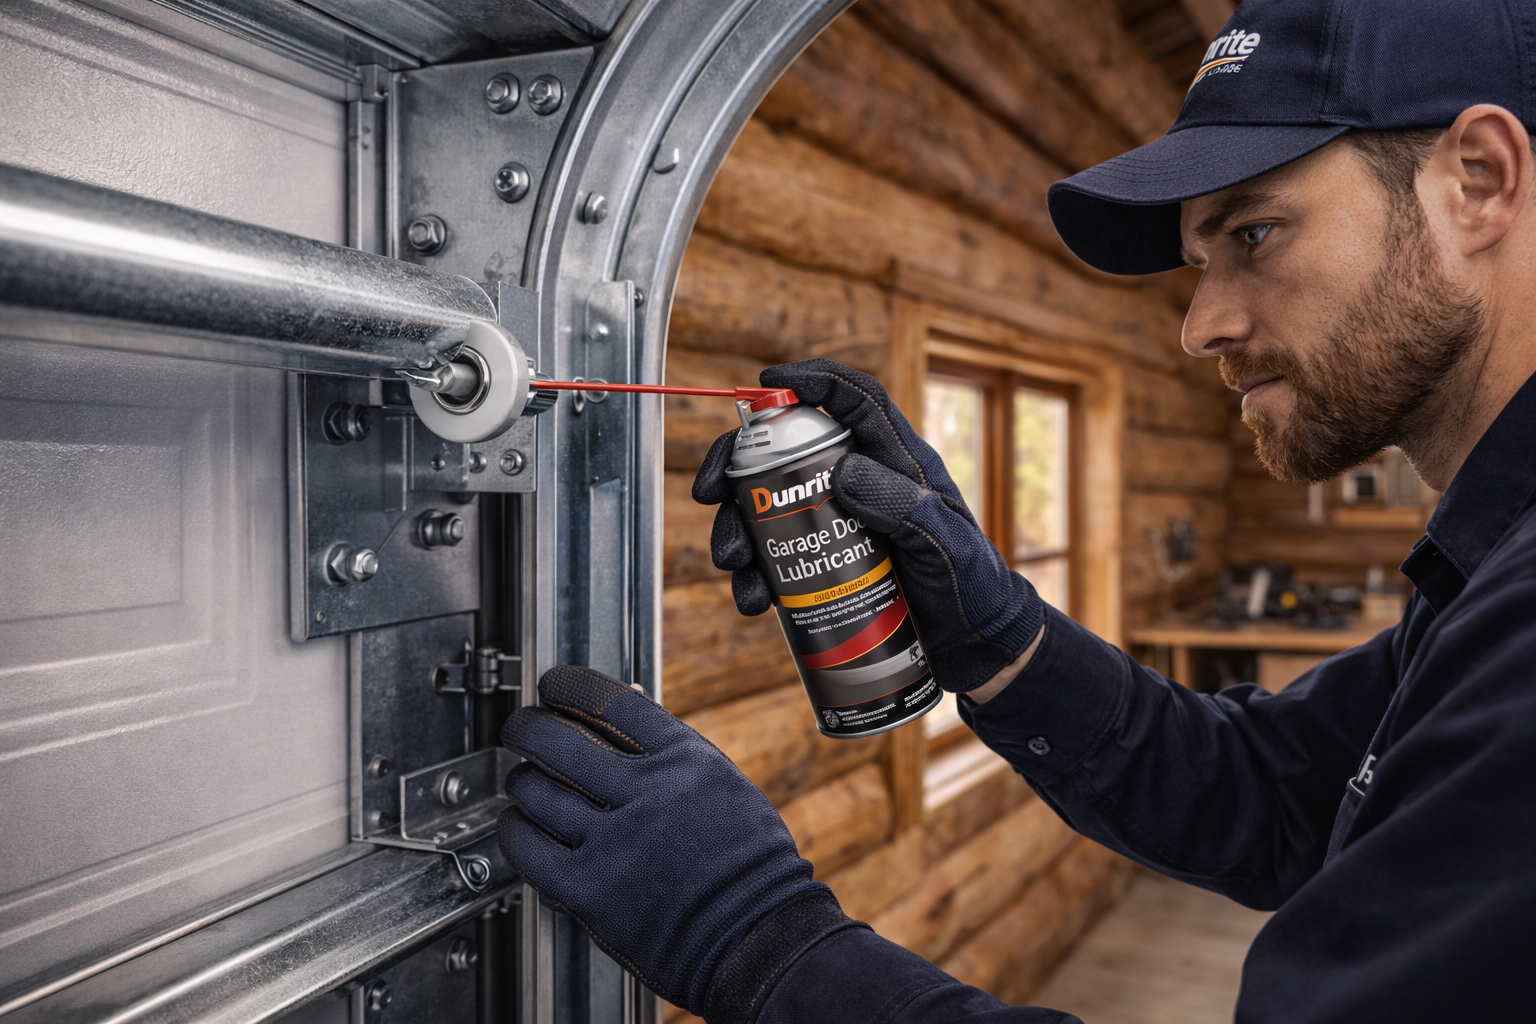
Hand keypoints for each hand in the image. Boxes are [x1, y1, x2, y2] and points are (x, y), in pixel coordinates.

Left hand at [497, 666, 862, 1019]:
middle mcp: (647, 792)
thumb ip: (672, 753)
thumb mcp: (723, 786)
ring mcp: (616, 841)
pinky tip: (519, 826)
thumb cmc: (751, 867)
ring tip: (523, 782)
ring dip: (521, 781)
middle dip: (528, 727)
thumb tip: (626, 714)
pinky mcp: (591, 890)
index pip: (610, 700)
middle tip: (521, 728)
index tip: (555, 687)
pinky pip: (530, 848)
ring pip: (538, 790)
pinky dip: (515, 830)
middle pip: (560, 738)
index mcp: (685, 760)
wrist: (761, 937)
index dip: (570, 687)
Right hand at [693, 359, 1043, 693]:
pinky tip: (752, 601)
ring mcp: (838, 526)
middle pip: (786, 454)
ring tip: (734, 568)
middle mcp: (860, 485)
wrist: (974, 648)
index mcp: (896, 463)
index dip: (811, 380)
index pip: (854, 402)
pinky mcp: (824, 567)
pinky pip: (775, 560)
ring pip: (767, 510)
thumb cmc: (973, 588)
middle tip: (709, 496)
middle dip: (736, 470)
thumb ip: (906, 507)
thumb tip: (844, 470)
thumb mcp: (946, 546)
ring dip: (736, 532)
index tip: (765, 381)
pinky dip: (754, 577)